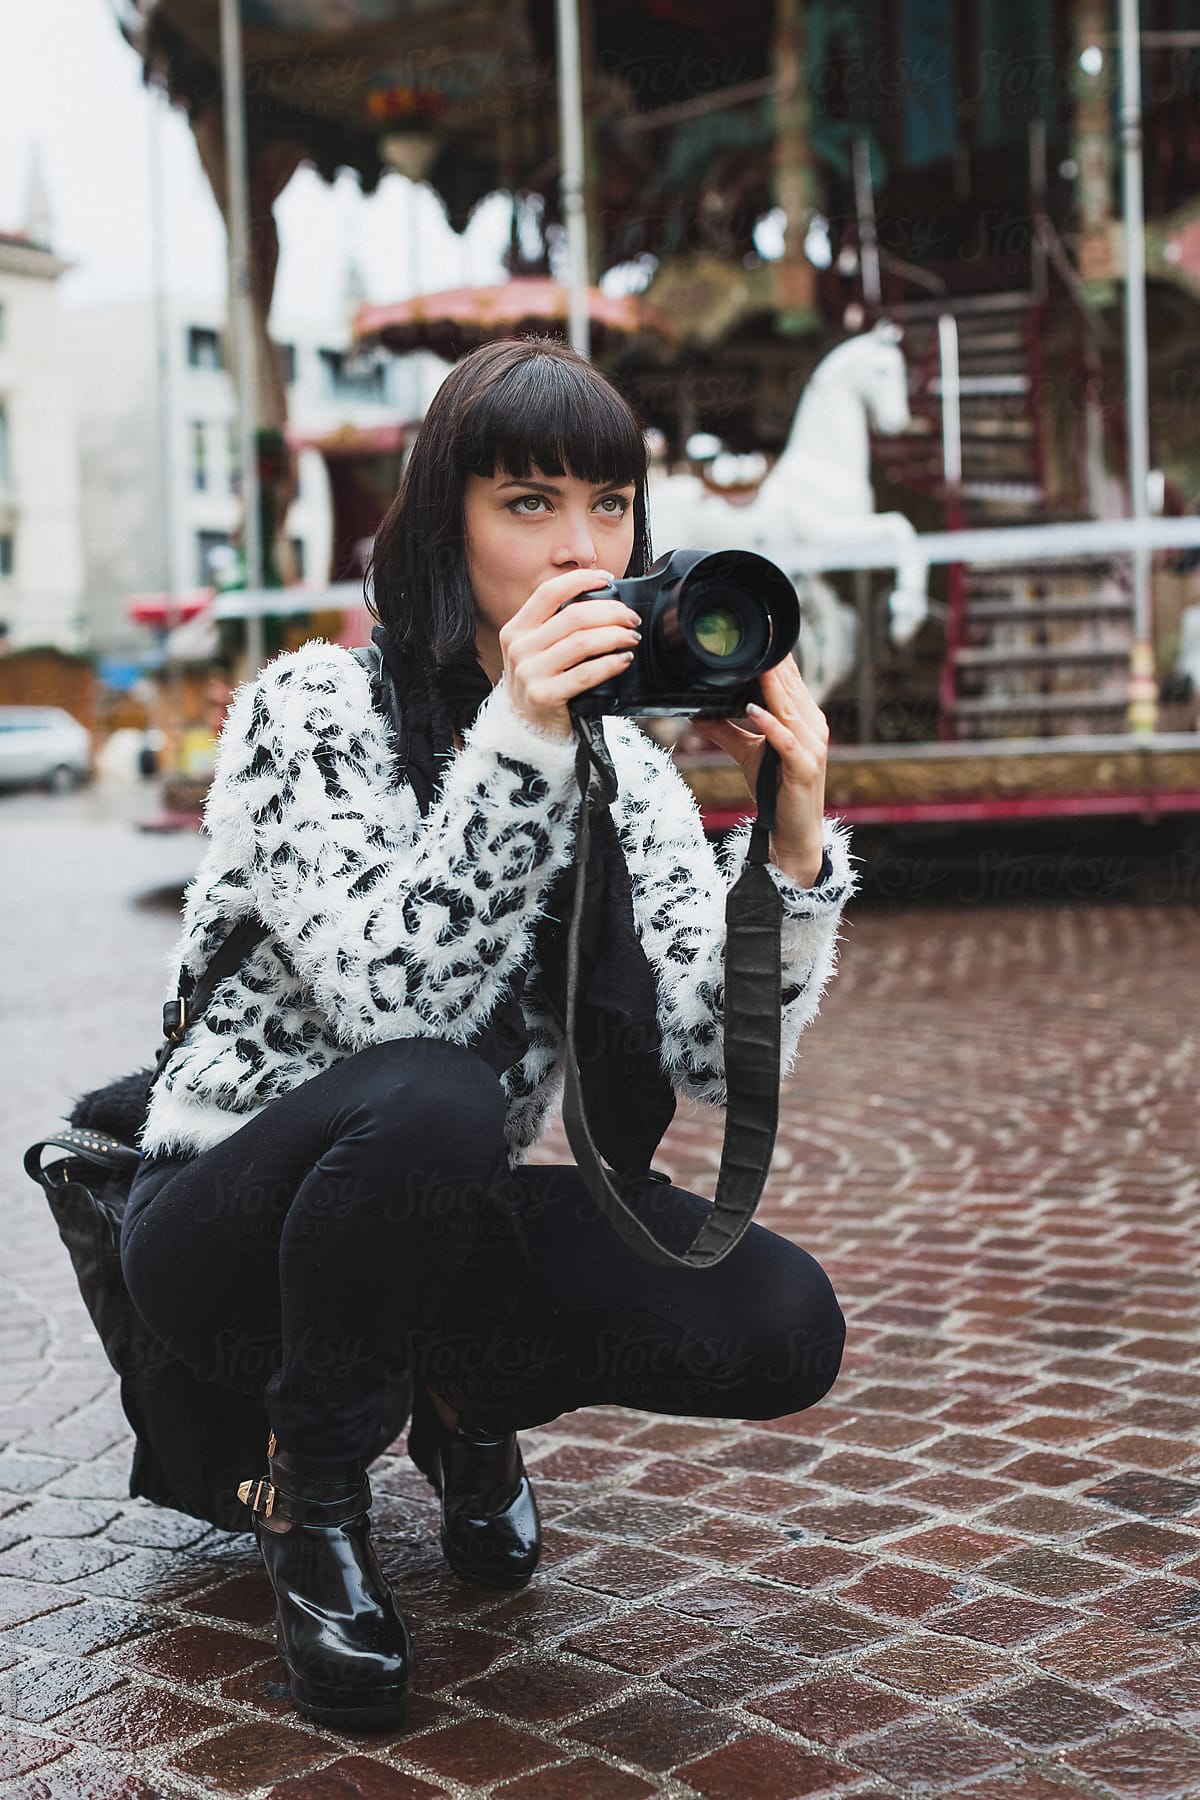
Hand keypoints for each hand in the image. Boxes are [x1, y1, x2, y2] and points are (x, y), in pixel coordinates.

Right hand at [499, 569, 642, 739]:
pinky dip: (610, 663)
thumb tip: (604, 602)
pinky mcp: (544, 696)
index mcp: (516, 629)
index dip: (580, 580)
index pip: (548, 593)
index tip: (607, 579)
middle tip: (631, 618)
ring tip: (632, 637)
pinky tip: (624, 660)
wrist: (526, 731)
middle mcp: (519, 648)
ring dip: (615, 636)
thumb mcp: (537, 651)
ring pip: (581, 642)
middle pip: (573, 616)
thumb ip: (558, 628)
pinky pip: (585, 673)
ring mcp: (529, 673)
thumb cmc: (541, 684)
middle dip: (610, 612)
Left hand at [689, 656, 828, 886]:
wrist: (794, 834)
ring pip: (789, 709)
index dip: (777, 656)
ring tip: (757, 662)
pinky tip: (753, 710)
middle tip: (758, 633)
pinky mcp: (804, 768)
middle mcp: (813, 728)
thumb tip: (696, 712)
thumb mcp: (748, 754)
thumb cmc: (776, 793)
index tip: (762, 631)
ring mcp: (812, 747)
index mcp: (804, 720)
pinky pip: (786, 741)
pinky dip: (770, 724)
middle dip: (774, 662)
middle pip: (791, 689)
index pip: (790, 681)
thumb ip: (725, 731)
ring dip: (772, 686)